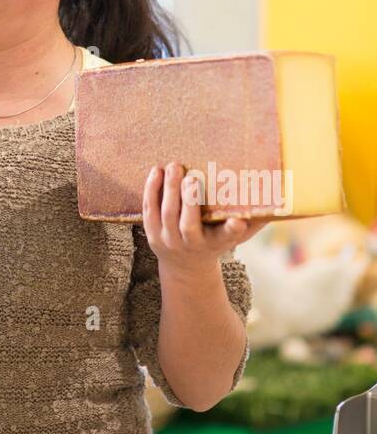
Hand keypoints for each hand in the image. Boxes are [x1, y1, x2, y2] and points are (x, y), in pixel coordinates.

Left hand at [142, 162, 269, 275]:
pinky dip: (151, 191)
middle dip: (189, 201)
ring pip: (166, 215)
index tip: (239, 220)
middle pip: (188, 224)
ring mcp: (168, 239)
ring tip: (173, 167)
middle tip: (192, 177)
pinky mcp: (152, 232)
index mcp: (215, 243)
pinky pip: (149, 211)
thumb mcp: (235, 237)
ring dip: (168, 190)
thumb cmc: (215, 241)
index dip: (232, 229)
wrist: (185, 266)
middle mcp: (191, 244)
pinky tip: (155, 171)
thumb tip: (283, 201)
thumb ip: (254, 220)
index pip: (227, 237)